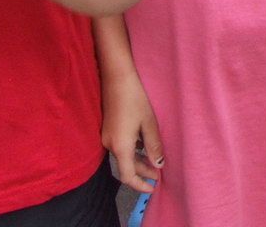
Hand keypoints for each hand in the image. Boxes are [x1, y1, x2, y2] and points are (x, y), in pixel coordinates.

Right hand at [101, 66, 163, 191]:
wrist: (117, 78)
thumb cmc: (135, 99)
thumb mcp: (149, 123)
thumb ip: (154, 146)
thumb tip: (158, 165)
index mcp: (120, 147)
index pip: (128, 176)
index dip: (140, 185)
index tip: (153, 188)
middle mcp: (109, 145)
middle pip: (125, 167)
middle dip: (142, 172)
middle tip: (159, 173)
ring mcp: (106, 137)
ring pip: (123, 156)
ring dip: (137, 161)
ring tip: (154, 160)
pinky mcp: (107, 129)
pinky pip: (119, 146)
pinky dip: (131, 151)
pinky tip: (142, 145)